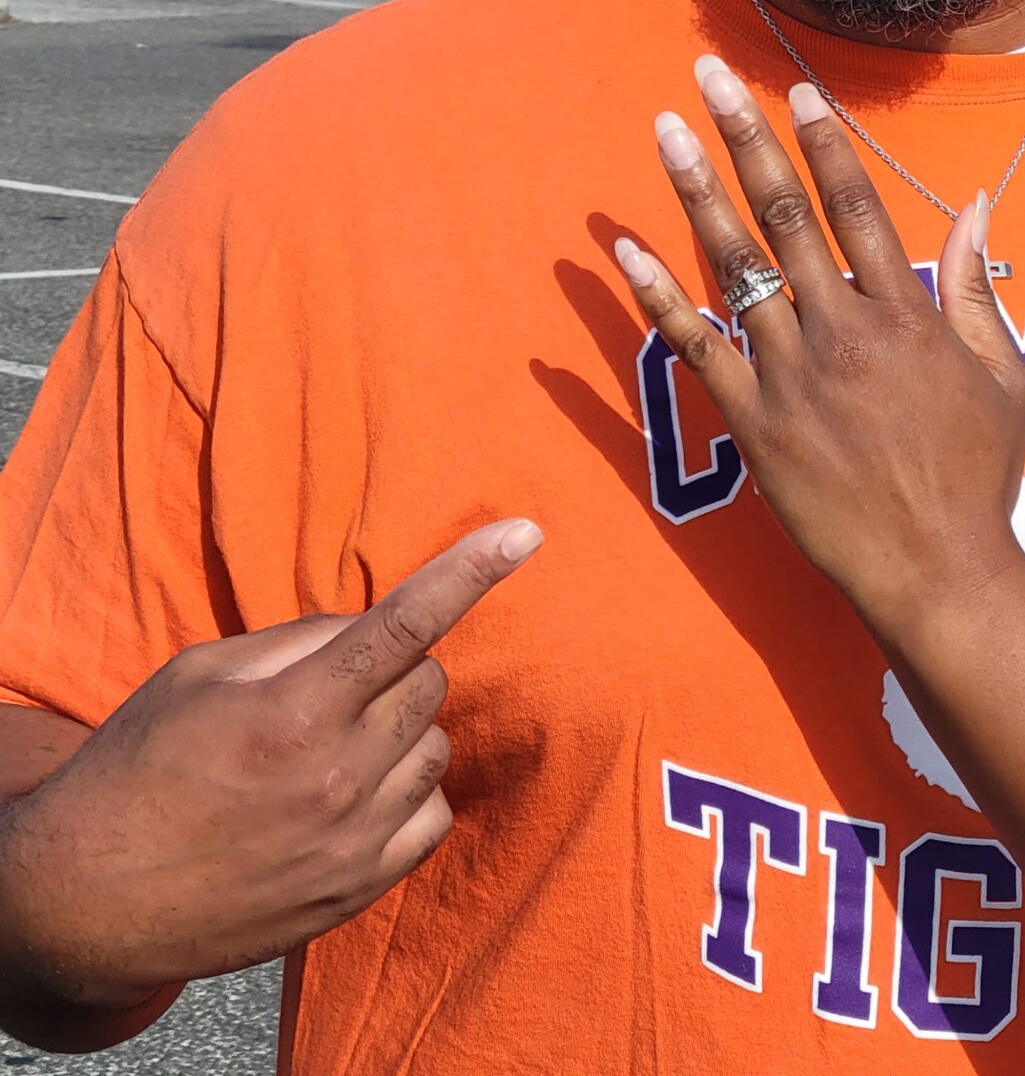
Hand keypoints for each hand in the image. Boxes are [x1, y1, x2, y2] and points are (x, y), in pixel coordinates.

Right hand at [0, 521, 540, 1009]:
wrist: (86, 904)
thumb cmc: (133, 774)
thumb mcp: (194, 679)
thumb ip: (293, 643)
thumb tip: (368, 625)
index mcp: (294, 712)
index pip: (404, 623)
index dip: (470, 571)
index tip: (526, 533)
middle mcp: (338, 776)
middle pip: (429, 682)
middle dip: (394, 670)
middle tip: (332, 691)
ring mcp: (355, 839)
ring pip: (438, 746)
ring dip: (402, 733)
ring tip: (328, 751)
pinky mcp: (360, 888)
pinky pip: (434, 815)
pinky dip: (408, 795)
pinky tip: (353, 798)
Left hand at [612, 57, 1024, 631]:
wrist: (937, 569)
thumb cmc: (979, 475)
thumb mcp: (1003, 373)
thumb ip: (980, 286)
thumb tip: (978, 205)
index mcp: (908, 315)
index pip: (858, 207)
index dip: (824, 144)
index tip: (794, 92)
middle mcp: (844, 331)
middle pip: (786, 215)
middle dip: (744, 138)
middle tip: (707, 75)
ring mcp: (792, 377)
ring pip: (735, 266)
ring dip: (694, 192)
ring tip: (665, 132)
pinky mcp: (753, 425)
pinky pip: (695, 348)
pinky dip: (656, 296)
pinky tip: (622, 250)